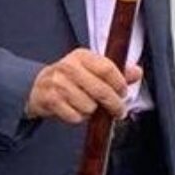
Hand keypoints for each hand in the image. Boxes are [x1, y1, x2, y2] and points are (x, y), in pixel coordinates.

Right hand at [24, 49, 142, 123]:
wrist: (36, 87)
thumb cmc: (70, 79)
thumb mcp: (91, 70)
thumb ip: (115, 72)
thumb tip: (137, 72)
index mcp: (81, 56)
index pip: (107, 68)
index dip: (119, 83)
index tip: (123, 93)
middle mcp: (68, 67)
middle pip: (101, 90)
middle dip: (114, 104)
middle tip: (119, 111)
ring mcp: (57, 84)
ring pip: (89, 106)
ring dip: (91, 111)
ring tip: (87, 107)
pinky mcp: (50, 100)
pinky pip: (75, 116)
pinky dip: (78, 118)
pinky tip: (74, 111)